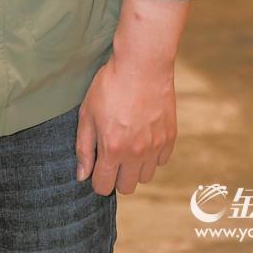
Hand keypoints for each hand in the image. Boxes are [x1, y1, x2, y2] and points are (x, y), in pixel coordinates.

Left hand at [75, 53, 176, 195]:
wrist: (142, 64)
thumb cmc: (110, 85)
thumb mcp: (87, 113)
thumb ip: (84, 147)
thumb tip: (82, 175)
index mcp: (113, 149)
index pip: (104, 186)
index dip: (97, 179)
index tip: (96, 166)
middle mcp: (137, 154)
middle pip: (126, 188)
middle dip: (116, 176)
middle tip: (112, 155)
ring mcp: (156, 146)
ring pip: (145, 177)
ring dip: (135, 167)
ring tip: (128, 144)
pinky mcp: (170, 137)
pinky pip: (161, 161)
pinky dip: (152, 154)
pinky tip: (144, 135)